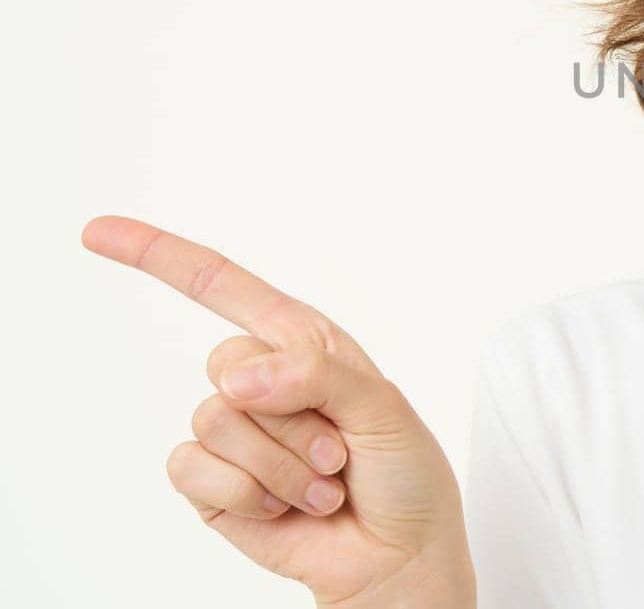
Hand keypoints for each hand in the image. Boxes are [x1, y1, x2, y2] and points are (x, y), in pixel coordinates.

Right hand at [81, 215, 475, 607]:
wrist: (395, 554)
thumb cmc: (403, 473)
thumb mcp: (383, 405)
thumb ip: (314, 373)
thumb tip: (234, 379)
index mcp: (304, 343)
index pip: (222, 287)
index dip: (159, 255)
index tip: (97, 232)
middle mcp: (262, 380)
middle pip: (226, 365)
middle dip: (293, 418)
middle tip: (339, 450)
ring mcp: (233, 432)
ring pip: (215, 421)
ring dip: (281, 464)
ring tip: (321, 482)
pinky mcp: (212, 483)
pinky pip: (194, 469)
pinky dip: (248, 493)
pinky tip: (285, 507)